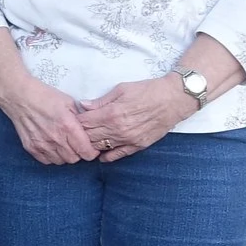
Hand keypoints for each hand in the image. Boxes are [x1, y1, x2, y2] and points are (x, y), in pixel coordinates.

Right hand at [0, 77, 98, 165]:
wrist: (19, 96)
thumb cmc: (44, 96)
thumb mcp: (69, 102)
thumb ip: (80, 118)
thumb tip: (89, 129)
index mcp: (68, 127)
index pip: (86, 152)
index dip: (91, 152)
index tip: (91, 147)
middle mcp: (56, 139)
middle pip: (75, 159)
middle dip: (78, 153)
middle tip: (76, 144)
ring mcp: (42, 145)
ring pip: (61, 161)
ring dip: (65, 155)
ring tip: (63, 144)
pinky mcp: (31, 147)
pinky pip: (47, 161)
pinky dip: (52, 156)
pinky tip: (52, 146)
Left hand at [77, 76, 194, 161]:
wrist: (174, 100)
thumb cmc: (148, 90)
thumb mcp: (122, 89)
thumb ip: (101, 101)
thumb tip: (83, 105)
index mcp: (111, 113)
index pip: (84, 123)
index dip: (75, 122)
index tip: (72, 119)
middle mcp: (118, 130)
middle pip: (89, 137)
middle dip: (80, 134)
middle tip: (75, 132)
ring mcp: (128, 140)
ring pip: (101, 147)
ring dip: (91, 145)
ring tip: (85, 142)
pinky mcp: (138, 146)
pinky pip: (118, 155)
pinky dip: (107, 156)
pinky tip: (100, 155)